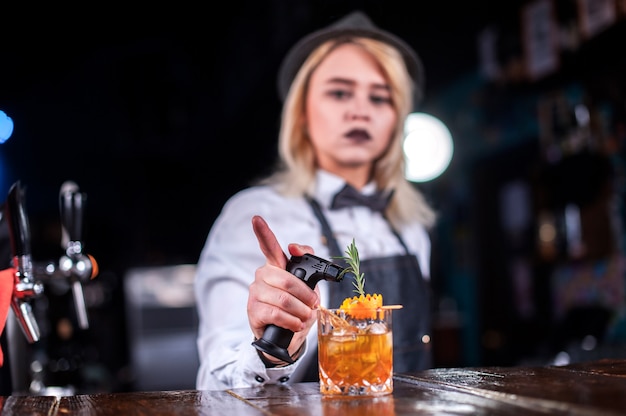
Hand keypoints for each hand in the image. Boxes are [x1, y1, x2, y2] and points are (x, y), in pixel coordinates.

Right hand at [248, 215, 318, 358]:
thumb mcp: (308, 285)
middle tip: (313, 304)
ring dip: (301, 311)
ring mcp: (256, 293)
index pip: (268, 245)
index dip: (263, 232)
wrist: (287, 336)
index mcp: (276, 266)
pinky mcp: (253, 311)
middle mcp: (263, 276)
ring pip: (284, 299)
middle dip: (306, 296)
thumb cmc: (297, 307)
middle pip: (287, 280)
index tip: (256, 219)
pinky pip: (276, 314)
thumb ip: (308, 263)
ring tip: (304, 317)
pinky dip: (291, 321)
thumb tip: (297, 249)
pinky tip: (294, 324)